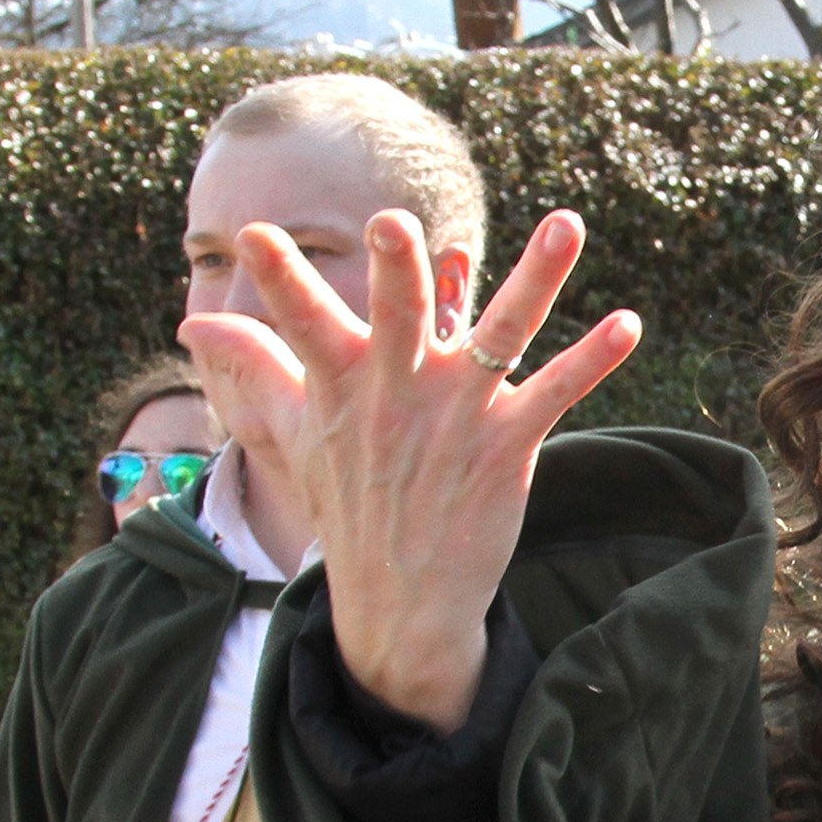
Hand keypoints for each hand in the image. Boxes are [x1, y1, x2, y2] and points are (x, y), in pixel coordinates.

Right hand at [178, 208, 639, 731]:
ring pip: (500, 334)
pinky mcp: (508, 447)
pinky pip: (556, 393)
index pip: (301, 320)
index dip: (279, 279)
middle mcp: (399, 393)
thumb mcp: (293, 431)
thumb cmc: (348, 500)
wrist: (401, 599)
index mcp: (343, 381)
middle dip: (398, 273)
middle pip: (398, 318)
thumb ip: (255, 364)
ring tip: (568, 223)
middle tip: (395, 224)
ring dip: (538, 278)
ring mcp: (458, 419)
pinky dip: (594, 359)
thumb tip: (192, 328)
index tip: (255, 235)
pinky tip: (629, 323)